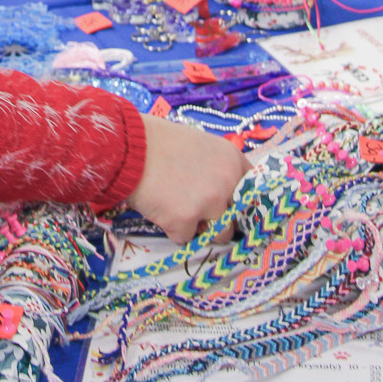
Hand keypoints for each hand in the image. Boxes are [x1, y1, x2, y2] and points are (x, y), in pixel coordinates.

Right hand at [125, 116, 246, 245]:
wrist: (128, 147)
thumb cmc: (159, 142)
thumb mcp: (199, 145)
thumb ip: (217, 169)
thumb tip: (224, 195)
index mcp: (232, 160)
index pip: (254, 192)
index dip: (241, 203)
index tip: (233, 211)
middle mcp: (226, 182)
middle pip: (237, 218)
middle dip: (219, 220)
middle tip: (199, 213)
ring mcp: (208, 203)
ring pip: (217, 235)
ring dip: (199, 229)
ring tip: (176, 209)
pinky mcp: (184, 220)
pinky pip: (185, 238)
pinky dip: (172, 230)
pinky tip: (160, 209)